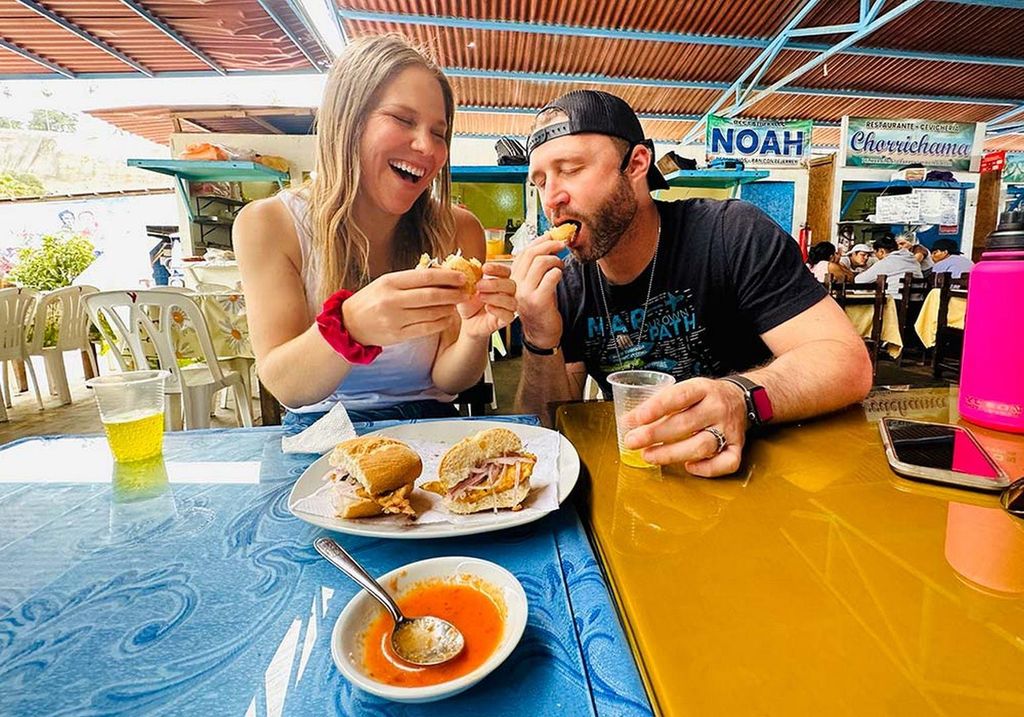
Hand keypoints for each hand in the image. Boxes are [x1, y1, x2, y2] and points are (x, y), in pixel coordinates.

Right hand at [341, 268, 465, 346]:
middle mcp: (392, 300)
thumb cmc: (371, 300)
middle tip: (465, 292)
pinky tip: (447, 318)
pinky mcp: (398, 335)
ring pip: (431, 313)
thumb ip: (410, 279)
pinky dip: (440, 323)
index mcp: (389, 282)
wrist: (350, 324)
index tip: (461, 277)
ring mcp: (395, 319)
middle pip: (431, 296)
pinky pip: (426, 329)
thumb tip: (440, 272)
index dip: (447, 277)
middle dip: (452, 293)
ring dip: (448, 308)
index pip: (424, 277)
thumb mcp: (386, 283)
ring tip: (457, 304)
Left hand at [457, 263, 516, 337]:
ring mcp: (508, 307)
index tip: (484, 268)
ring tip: (480, 297)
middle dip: (495, 284)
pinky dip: (498, 310)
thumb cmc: (468, 302)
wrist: (466, 321)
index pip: (506, 271)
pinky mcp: (505, 320)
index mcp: (500, 281)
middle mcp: (507, 293)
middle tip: (478, 285)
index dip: (498, 268)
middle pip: (511, 285)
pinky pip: (509, 315)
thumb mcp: (465, 287)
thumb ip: (468, 275)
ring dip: (495, 297)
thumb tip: (463, 263)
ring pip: (511, 301)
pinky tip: (487, 308)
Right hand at [510, 234, 565, 348]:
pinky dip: (559, 272)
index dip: (539, 241)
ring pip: (541, 263)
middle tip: (562, 244)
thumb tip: (549, 241)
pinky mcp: (538, 300)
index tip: (551, 235)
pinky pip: (551, 277)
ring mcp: (525, 293)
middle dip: (550, 244)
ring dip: (556, 260)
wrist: (541, 332)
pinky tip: (560, 276)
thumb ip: (537, 265)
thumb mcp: (535, 283)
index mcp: (513, 278)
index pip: (524, 252)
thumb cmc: (541, 306)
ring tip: (560, 265)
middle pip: (532, 254)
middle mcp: (515, 284)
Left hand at [622, 377, 748, 475]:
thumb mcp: (685, 390)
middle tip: (632, 441)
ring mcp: (729, 429)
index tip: (636, 419)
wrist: (741, 398)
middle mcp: (717, 408)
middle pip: (686, 424)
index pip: (678, 396)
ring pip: (702, 446)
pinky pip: (727, 463)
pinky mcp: (738, 446)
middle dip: (655, 435)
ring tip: (649, 456)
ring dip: (672, 454)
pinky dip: (707, 469)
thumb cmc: (705, 397)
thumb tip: (628, 421)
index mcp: (703, 388)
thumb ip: (660, 404)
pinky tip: (689, 467)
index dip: (656, 408)